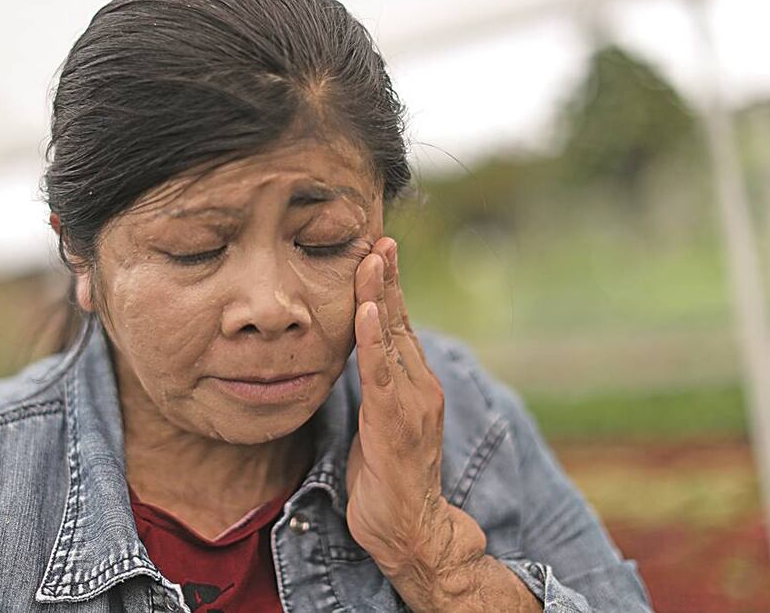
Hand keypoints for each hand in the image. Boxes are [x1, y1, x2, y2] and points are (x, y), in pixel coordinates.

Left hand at [345, 236, 447, 577]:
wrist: (411, 531)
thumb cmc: (387, 480)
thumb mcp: (375, 424)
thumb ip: (370, 390)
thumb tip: (350, 361)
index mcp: (412, 385)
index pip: (396, 326)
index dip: (385, 289)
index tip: (374, 252)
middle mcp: (420, 386)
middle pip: (399, 321)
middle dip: (387, 278)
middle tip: (378, 237)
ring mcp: (414, 403)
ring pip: (394, 339)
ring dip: (381, 296)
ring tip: (371, 259)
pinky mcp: (399, 424)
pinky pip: (384, 374)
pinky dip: (375, 341)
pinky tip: (367, 312)